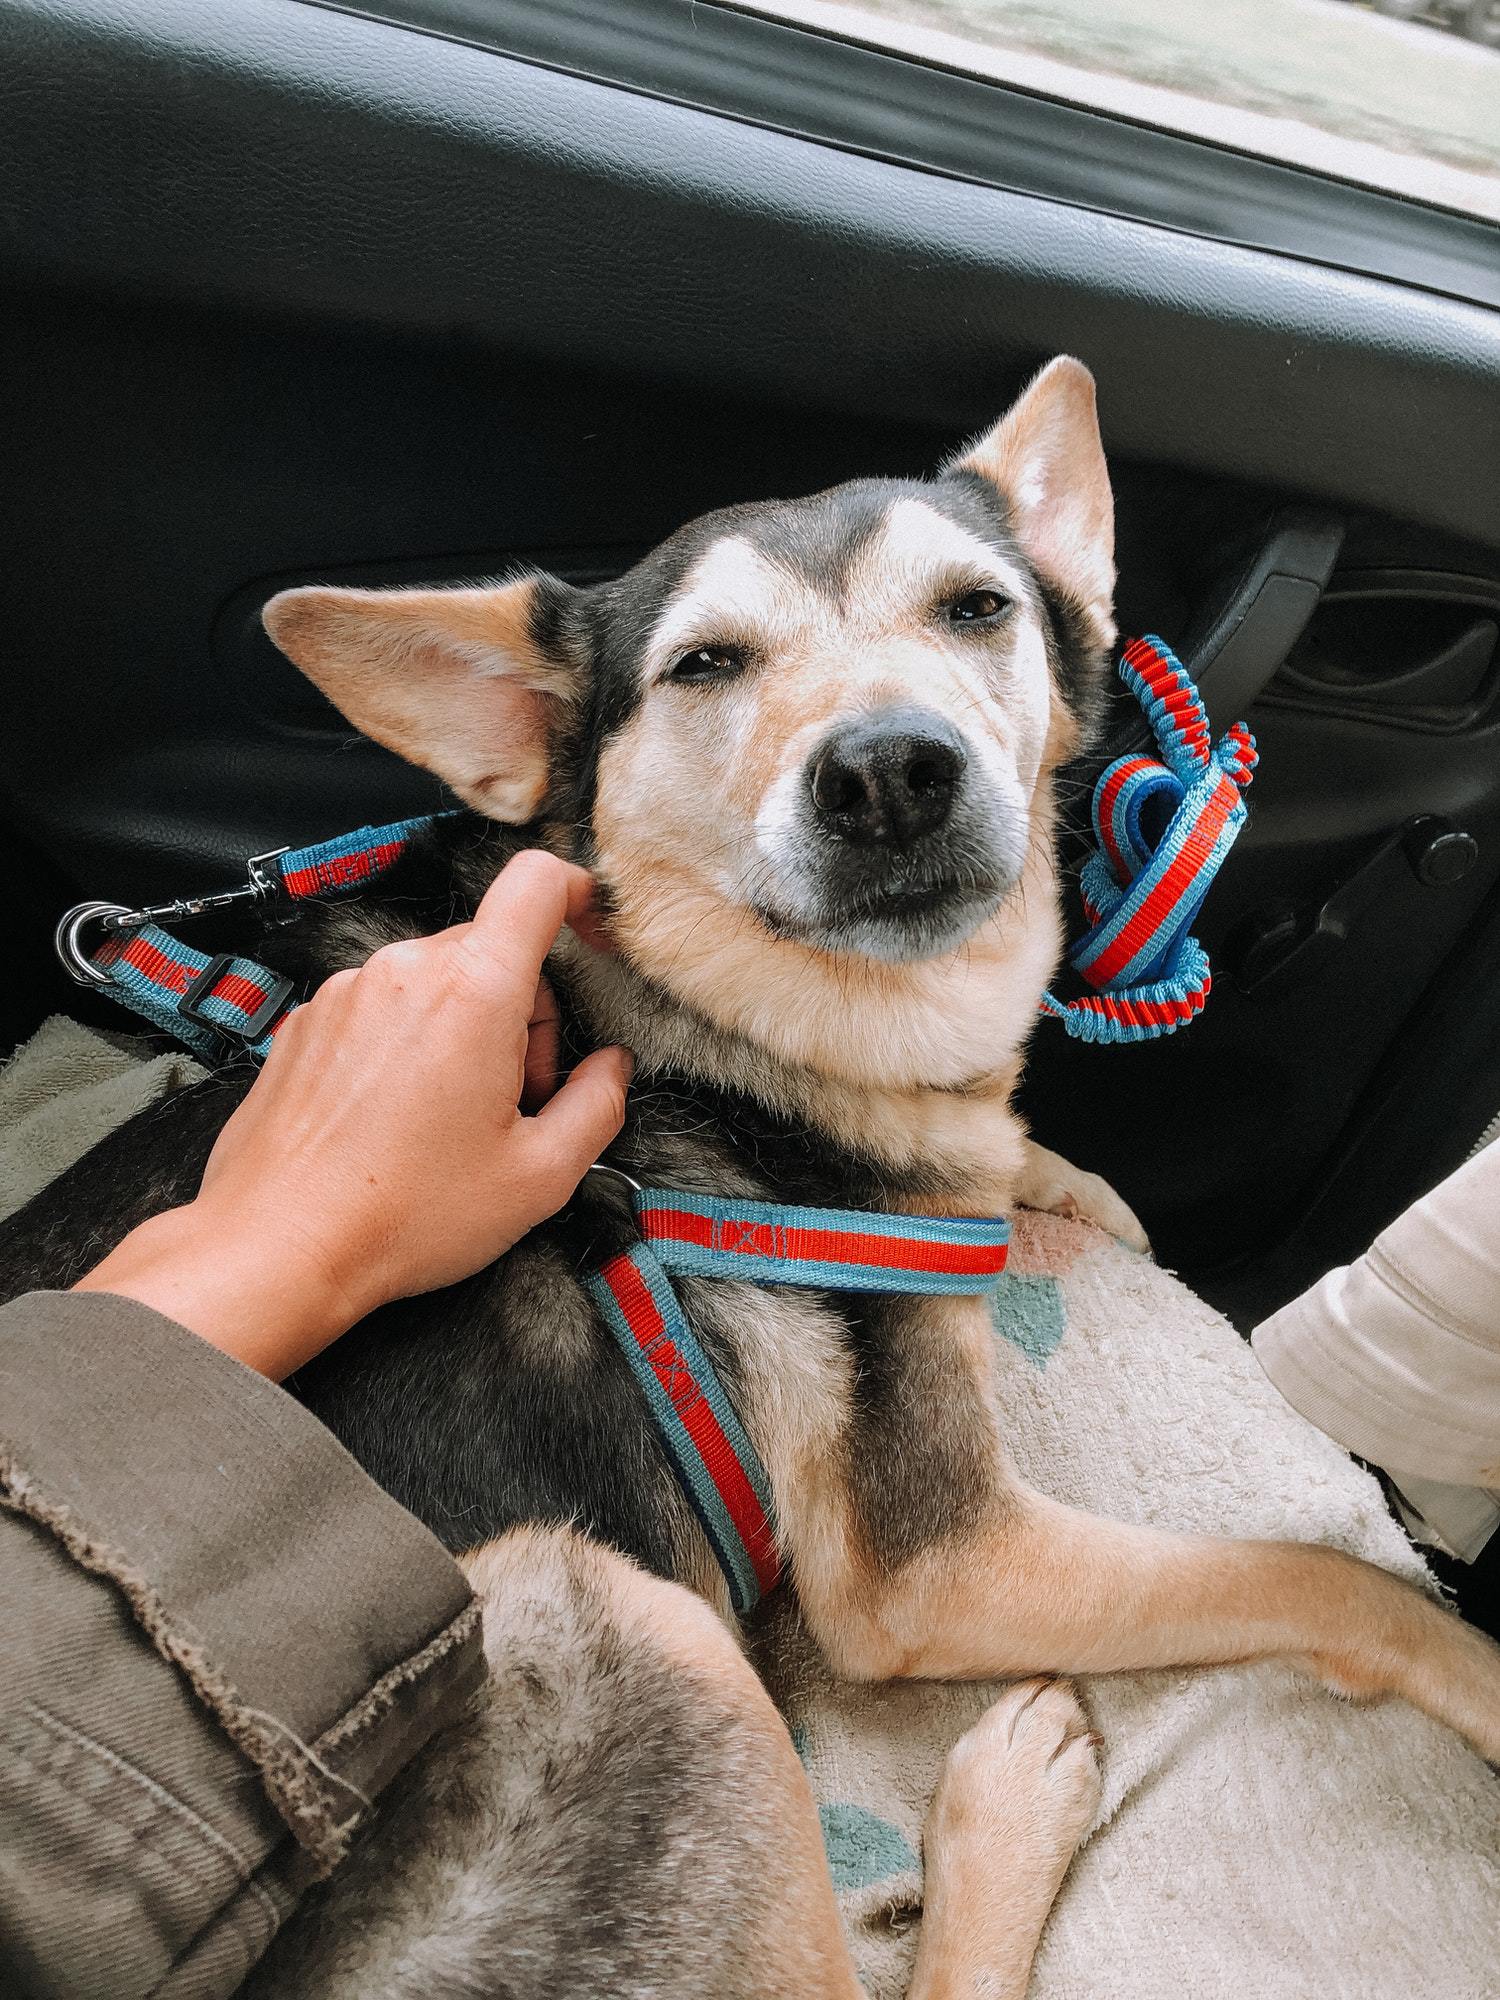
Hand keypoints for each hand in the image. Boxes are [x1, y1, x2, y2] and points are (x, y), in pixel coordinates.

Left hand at [75, 851, 630, 1378]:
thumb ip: (597, 1106)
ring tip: (447, 1124)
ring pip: (435, 982)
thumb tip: (610, 1069)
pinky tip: (395, 1123)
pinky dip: (405, 1047)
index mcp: (473, 991)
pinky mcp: (308, 1021)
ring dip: (461, 1033)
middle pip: (491, 950)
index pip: (536, 883)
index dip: (579, 894)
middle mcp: (404, 970)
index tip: (593, 936)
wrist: (277, 1246)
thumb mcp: (539, 1177)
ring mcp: (347, 992)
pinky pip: (381, 1008)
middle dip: (520, 1015)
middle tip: (512, 1102)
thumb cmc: (402, 1216)